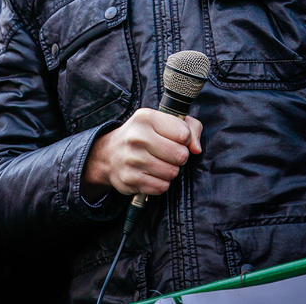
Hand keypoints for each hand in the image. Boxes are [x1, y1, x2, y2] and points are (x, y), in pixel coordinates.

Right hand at [82, 108, 201, 201]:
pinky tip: (152, 174)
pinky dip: (161, 183)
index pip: (184, 134)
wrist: (109, 153)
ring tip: (160, 163)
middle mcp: (137, 137)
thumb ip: (190, 127)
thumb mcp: (164, 121)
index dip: (186, 139)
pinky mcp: (130, 179)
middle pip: (180, 155)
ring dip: (171, 170)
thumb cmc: (144, 135)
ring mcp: (132, 159)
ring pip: (172, 172)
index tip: (177, 139)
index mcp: (146, 117)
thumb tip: (196, 148)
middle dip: (180, 156)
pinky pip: (161, 187)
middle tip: (170, 153)